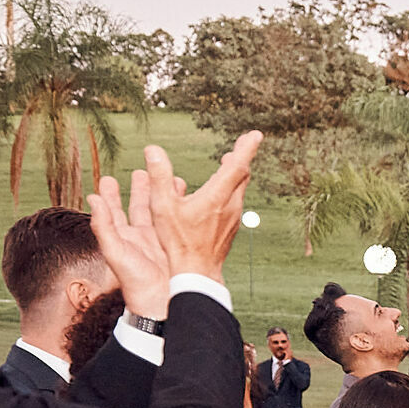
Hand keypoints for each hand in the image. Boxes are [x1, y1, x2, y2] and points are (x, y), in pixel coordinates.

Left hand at [86, 169, 171, 317]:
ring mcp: (158, 241)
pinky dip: (179, 208)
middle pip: (138, 208)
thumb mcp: (116, 252)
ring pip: (159, 213)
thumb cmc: (136, 282)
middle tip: (141, 172)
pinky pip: (175, 222)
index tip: (107, 179)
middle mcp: (140, 238)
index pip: (113, 212)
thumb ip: (103, 226)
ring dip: (162, 196)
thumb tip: (93, 200)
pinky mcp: (175, 245)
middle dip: (140, 190)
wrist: (163, 302)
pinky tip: (185, 200)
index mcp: (122, 238)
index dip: (109, 195)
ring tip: (168, 179)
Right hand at [143, 131, 262, 283]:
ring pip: (240, 189)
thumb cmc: (179, 241)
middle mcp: (231, 205)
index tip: (255, 134)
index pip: (238, 166)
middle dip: (242, 156)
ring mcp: (234, 218)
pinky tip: (221, 190)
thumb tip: (153, 150)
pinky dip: (231, 188)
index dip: (246, 148)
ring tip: (231, 161)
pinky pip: (235, 201)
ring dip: (236, 172)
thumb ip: (159, 176)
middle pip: (242, 175)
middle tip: (245, 141)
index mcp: (217, 196)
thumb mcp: (162, 207)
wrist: (197, 273)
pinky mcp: (231, 227)